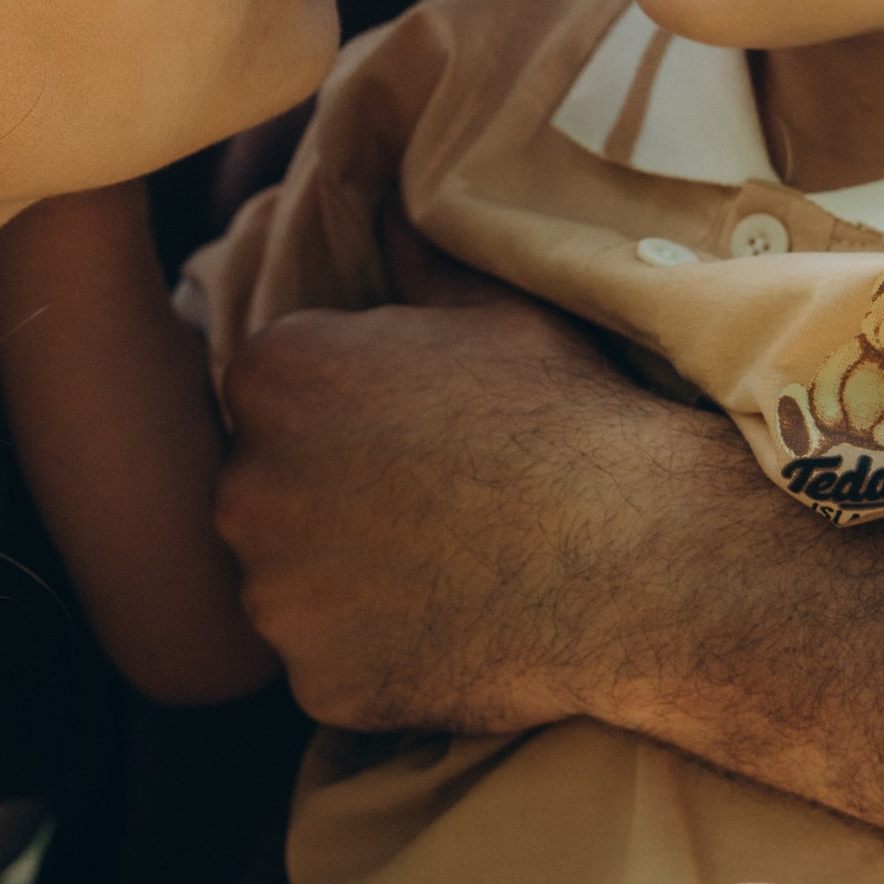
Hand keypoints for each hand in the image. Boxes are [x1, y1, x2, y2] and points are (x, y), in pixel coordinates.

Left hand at [215, 236, 719, 731]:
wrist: (638, 553)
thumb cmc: (567, 415)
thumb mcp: (490, 309)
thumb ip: (412, 259)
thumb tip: (382, 204)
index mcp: (273, 373)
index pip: (276, 398)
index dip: (347, 420)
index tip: (415, 440)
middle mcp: (245, 482)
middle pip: (266, 492)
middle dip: (327, 501)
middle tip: (433, 511)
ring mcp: (274, 592)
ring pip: (288, 586)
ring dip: (343, 585)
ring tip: (445, 572)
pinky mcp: (313, 680)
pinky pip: (327, 668)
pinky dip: (373, 659)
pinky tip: (450, 633)